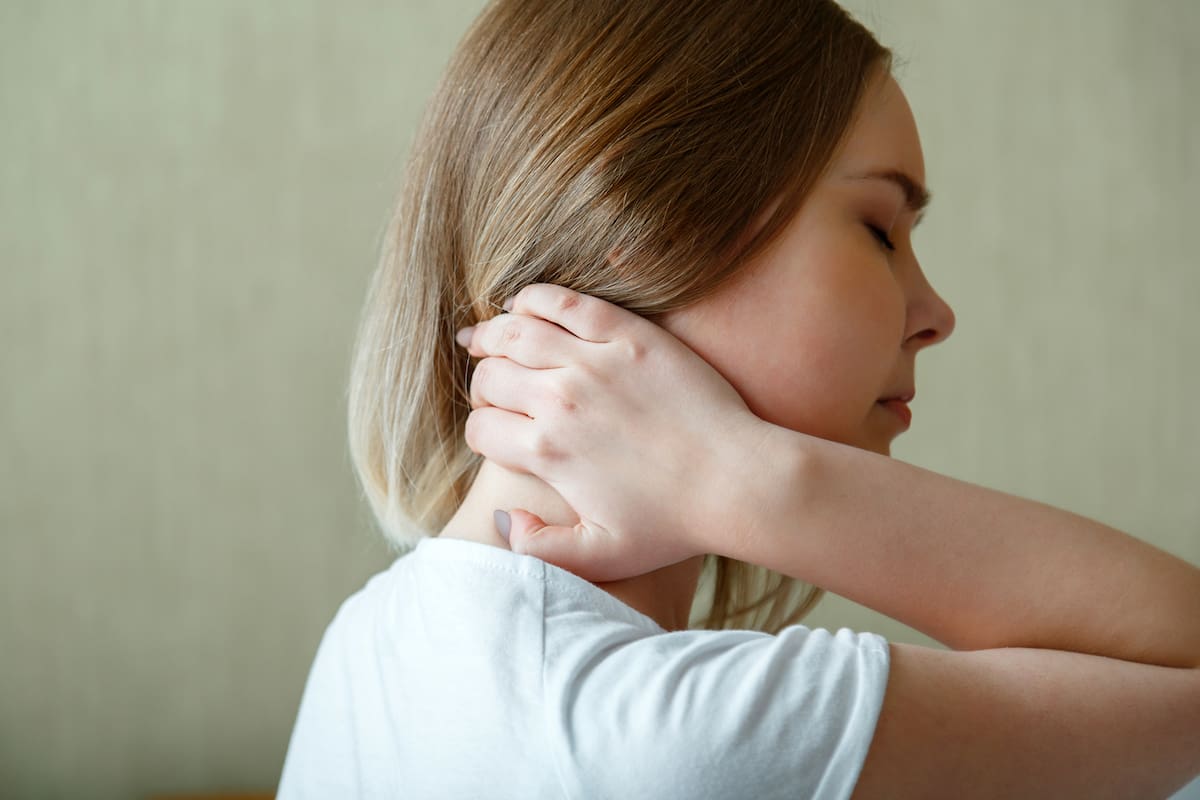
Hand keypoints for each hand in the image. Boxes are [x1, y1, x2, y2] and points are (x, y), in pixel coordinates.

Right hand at [457, 284, 771, 580]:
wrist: (738, 482)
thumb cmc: (674, 524)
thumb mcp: (601, 556)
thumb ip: (541, 549)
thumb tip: (505, 516)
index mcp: (548, 452)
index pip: (481, 429)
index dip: (481, 432)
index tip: (495, 432)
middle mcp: (560, 401)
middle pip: (491, 378)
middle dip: (482, 384)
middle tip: (490, 387)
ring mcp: (594, 362)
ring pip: (516, 333)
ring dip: (491, 335)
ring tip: (483, 339)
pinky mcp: (629, 334)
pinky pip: (564, 302)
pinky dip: (533, 300)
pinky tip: (523, 306)